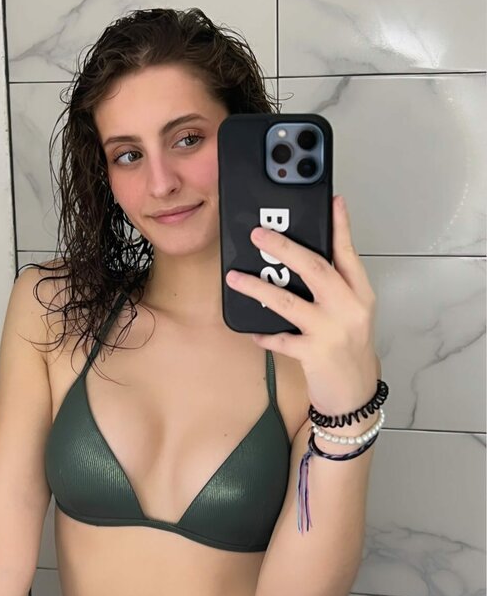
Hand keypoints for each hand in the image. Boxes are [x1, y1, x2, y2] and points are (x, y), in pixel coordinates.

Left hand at [225, 195, 379, 416]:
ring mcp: (332, 331)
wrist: (356, 394)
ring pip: (288, 302)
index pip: (348, 253)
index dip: (340, 227)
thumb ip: (335, 286)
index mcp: (360, 294)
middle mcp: (349, 309)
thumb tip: (302, 256)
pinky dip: (263, 333)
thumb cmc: (349, 348)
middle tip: (258, 233)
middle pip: (315, 269)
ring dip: (257, 287)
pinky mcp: (315, 354)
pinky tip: (251, 330)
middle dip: (284, 248)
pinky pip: (280, 339)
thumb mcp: (351, 312)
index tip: (333, 201)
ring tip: (235, 278)